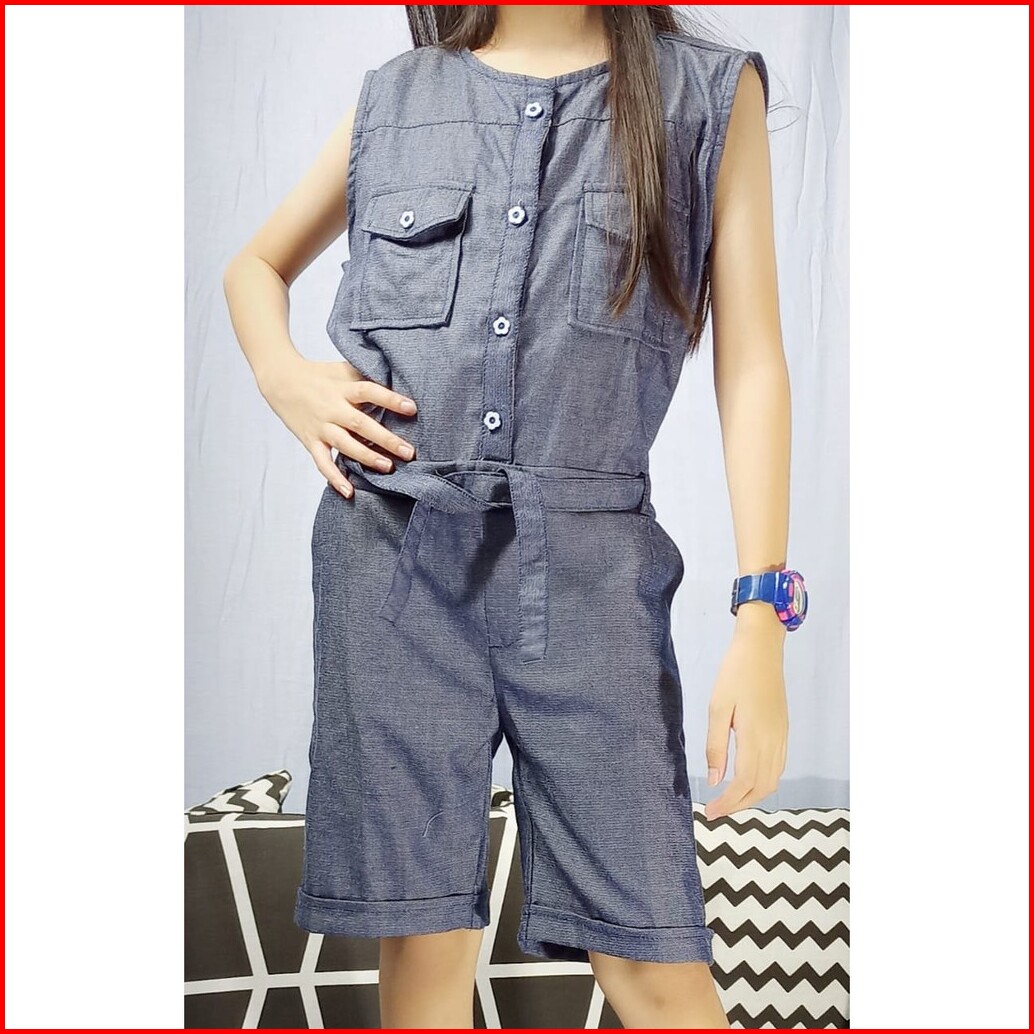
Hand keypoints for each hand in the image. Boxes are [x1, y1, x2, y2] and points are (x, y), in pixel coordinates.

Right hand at [257, 355, 416, 497]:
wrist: (280, 380)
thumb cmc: (319, 375)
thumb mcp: (342, 369)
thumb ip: (366, 375)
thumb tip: (397, 377)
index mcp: (342, 388)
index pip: (369, 391)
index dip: (390, 399)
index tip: (412, 408)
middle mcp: (332, 408)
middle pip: (360, 424)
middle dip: (386, 439)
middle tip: (408, 452)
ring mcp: (321, 426)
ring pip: (344, 444)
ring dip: (366, 457)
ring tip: (388, 467)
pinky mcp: (310, 441)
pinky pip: (322, 462)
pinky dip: (334, 477)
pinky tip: (349, 491)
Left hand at [703, 614, 787, 819]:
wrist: (761, 648)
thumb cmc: (735, 673)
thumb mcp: (717, 707)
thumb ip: (715, 746)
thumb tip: (714, 779)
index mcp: (755, 736)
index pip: (743, 783)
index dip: (727, 803)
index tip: (710, 814)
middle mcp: (773, 740)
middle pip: (761, 788)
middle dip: (739, 805)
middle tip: (716, 812)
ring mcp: (781, 736)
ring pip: (772, 780)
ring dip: (752, 796)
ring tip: (729, 800)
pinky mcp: (783, 729)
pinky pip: (778, 766)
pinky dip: (763, 781)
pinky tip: (747, 780)